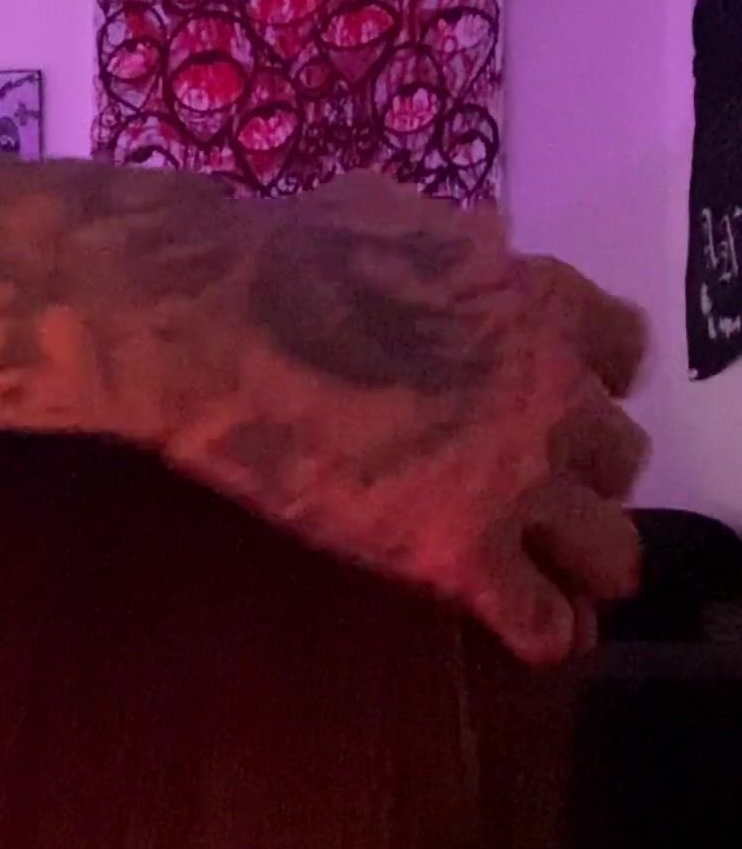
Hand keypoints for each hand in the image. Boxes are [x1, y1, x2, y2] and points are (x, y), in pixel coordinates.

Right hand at [178, 175, 646, 661]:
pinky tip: (527, 633)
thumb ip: (461, 247)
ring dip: (584, 562)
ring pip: (609, 550)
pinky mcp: (464, 553)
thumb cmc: (291, 257)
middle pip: (622, 456)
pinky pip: (542, 620)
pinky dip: (542, 632)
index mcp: (544, 305)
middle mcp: (556, 396)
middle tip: (533, 485)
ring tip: (558, 579)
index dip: (593, 380)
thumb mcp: (403, 215)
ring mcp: (517, 481)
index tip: (554, 394)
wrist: (224, 327)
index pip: (626, 352)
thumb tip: (475, 247)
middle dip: (584, 472)